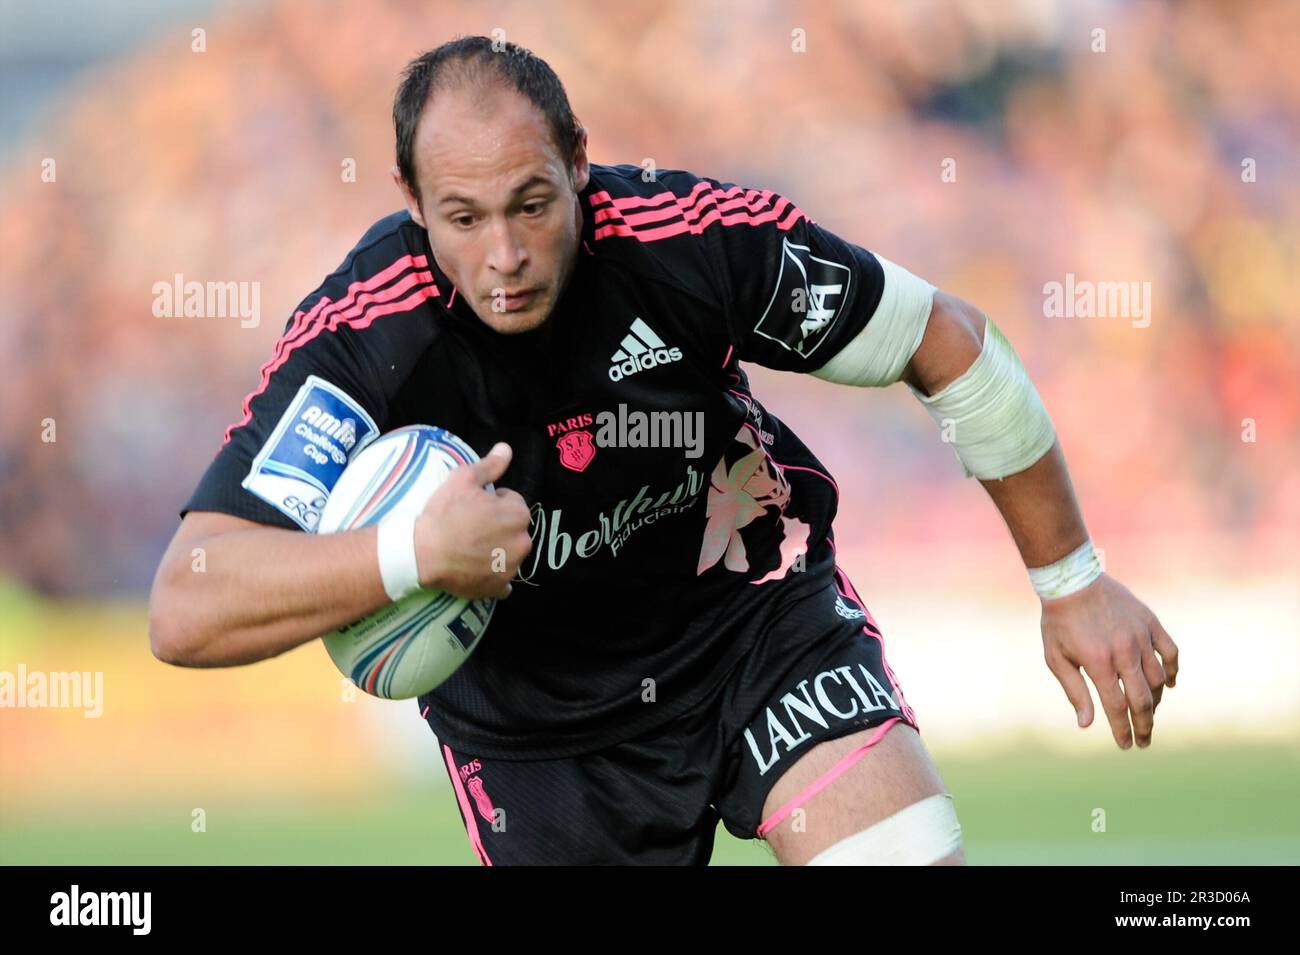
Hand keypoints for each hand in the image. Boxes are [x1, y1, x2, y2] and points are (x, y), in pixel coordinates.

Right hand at [414, 442, 532, 598]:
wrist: (421, 554)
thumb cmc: (443, 514)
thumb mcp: (463, 479)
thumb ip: (490, 465)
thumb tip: (506, 449)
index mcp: (518, 514)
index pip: (513, 503)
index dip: (493, 504)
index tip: (474, 508)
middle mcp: (523, 542)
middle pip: (513, 530)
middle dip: (498, 527)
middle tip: (470, 528)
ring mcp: (512, 568)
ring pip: (509, 554)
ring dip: (496, 551)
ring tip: (469, 548)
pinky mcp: (499, 588)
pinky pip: (503, 582)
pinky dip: (493, 576)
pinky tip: (475, 570)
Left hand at [1040, 572, 1178, 748]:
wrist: (1072, 580)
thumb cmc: (1059, 622)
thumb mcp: (1056, 658)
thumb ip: (1074, 691)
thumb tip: (1087, 724)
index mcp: (1098, 662)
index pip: (1116, 706)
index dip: (1122, 730)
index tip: (1126, 745)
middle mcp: (1124, 651)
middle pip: (1142, 699)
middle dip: (1144, 725)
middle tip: (1144, 741)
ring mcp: (1140, 636)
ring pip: (1158, 678)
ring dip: (1155, 700)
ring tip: (1148, 713)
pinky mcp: (1150, 622)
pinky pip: (1170, 652)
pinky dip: (1171, 670)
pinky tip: (1167, 685)